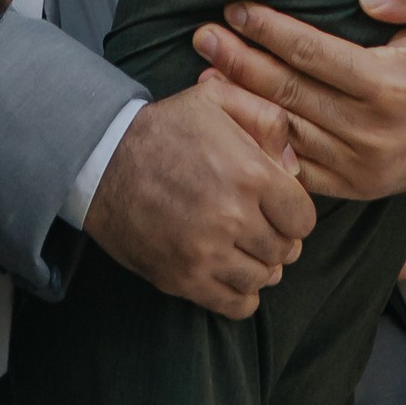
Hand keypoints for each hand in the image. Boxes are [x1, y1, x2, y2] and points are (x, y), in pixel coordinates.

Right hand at [83, 84, 315, 315]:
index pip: (303, 219)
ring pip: (263, 279)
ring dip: (260, 265)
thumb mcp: (216, 98)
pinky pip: (236, 305)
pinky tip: (230, 271)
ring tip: (243, 246)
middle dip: (279, 239)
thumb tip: (293, 166)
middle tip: (259, 226)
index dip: (294, 213)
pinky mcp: (183, 279)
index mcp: (249, 174)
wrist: (102, 162)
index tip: (279, 207)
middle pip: (285, 251)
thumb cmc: (164, 129)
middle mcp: (232, 218)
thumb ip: (265, 118)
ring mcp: (207, 254)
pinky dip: (242, 294)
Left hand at [190, 0, 405, 199]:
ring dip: (241, 104)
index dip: (269, 29)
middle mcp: (370, 131)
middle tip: (202, 36)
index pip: (312, 51)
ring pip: (286, 132)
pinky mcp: (355, 187)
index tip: (236, 9)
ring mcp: (360, 166)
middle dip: (240, 62)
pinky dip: (262, 147)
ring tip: (203, 78)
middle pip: (288, 92)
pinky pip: (298, 169)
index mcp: (389, 85)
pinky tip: (234, 126)